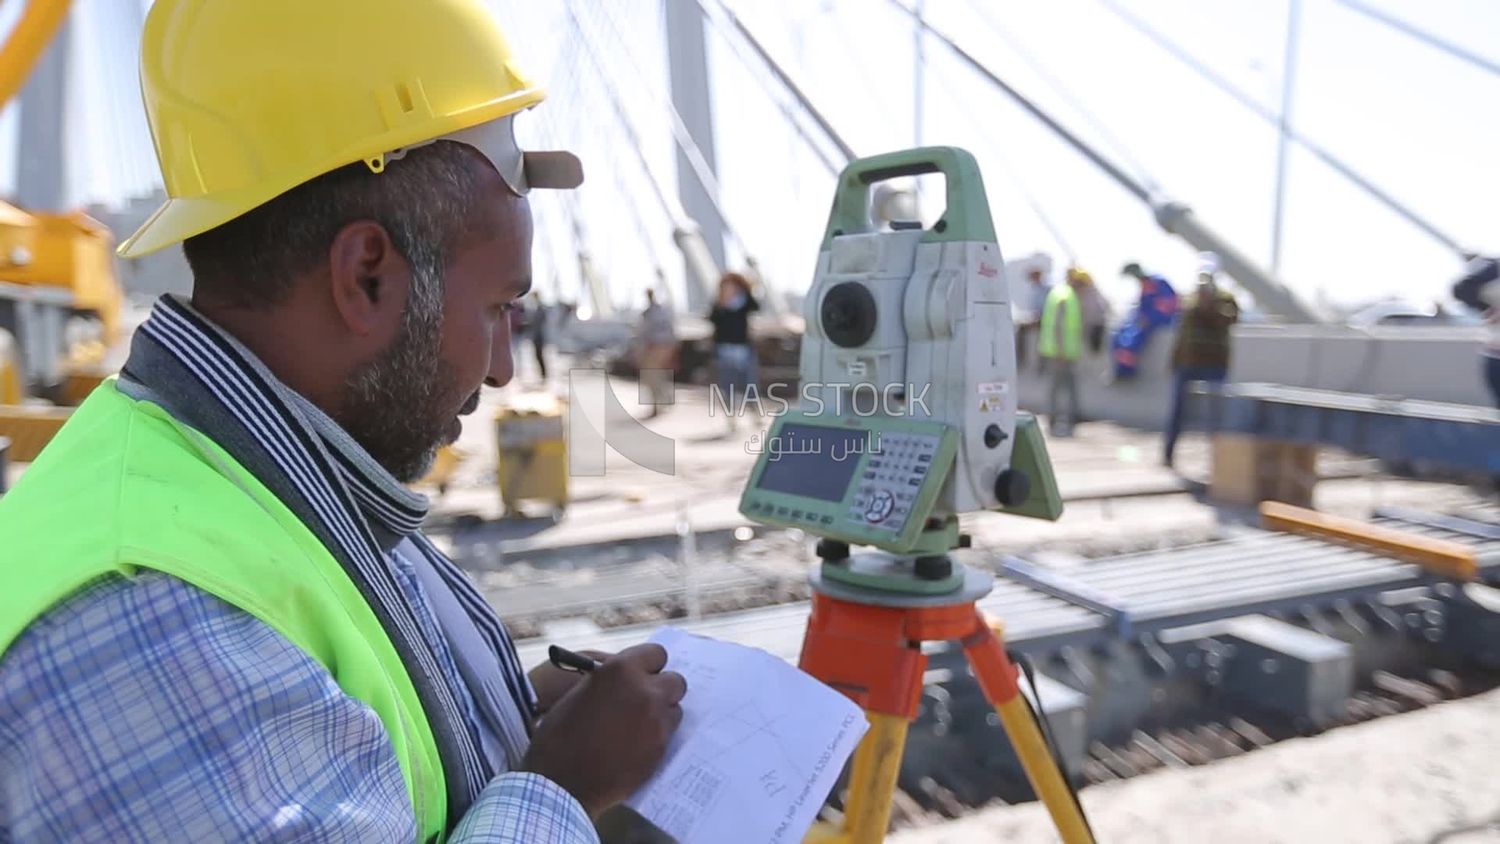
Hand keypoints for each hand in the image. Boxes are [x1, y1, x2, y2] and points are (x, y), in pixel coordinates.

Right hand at [521, 644, 686, 817]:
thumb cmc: (560, 734)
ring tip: (637, 727)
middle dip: (662, 689)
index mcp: (621, 669)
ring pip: (675, 708)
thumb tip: (630, 677)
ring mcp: (656, 720)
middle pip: (675, 681)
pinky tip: (635, 746)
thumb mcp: (582, 690)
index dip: (649, 665)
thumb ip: (611, 679)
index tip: (643, 674)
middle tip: (645, 700)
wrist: (560, 781)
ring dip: (661, 714)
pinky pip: (669, 734)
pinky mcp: (660, 748)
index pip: (656, 653)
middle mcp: (645, 690)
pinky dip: (657, 737)